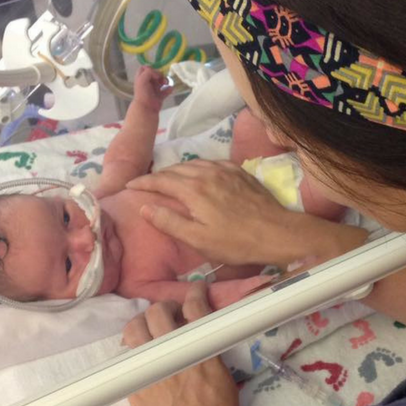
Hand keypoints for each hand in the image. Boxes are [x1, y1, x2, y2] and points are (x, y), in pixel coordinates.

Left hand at [123, 283, 242, 405]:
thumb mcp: (226, 380)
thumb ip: (211, 351)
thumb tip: (200, 333)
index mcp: (201, 353)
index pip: (194, 308)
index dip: (195, 293)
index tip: (196, 291)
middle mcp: (173, 356)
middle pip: (159, 312)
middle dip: (167, 307)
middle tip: (174, 314)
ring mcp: (149, 370)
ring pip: (135, 329)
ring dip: (144, 323)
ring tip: (154, 331)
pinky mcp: (135, 387)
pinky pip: (128, 354)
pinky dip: (135, 346)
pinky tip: (144, 353)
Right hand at [127, 160, 305, 265]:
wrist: (277, 232)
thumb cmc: (236, 242)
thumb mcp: (198, 239)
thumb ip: (170, 221)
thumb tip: (146, 206)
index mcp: (194, 189)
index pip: (160, 180)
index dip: (142, 182)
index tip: (129, 185)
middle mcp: (208, 172)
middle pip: (175, 168)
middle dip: (158, 175)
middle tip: (147, 184)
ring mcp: (226, 169)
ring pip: (194, 163)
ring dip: (177, 170)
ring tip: (169, 179)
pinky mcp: (239, 172)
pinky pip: (211, 163)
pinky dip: (198, 167)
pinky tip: (199, 175)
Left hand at [133, 65, 172, 112]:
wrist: (146, 107)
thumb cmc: (142, 93)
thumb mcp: (142, 79)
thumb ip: (149, 72)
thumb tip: (159, 74)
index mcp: (141, 78)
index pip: (145, 68)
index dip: (151, 68)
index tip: (155, 72)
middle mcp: (147, 82)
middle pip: (155, 74)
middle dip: (160, 75)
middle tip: (161, 78)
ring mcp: (154, 89)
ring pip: (161, 82)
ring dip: (165, 81)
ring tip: (166, 83)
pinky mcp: (159, 96)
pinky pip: (166, 90)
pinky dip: (169, 89)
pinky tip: (170, 88)